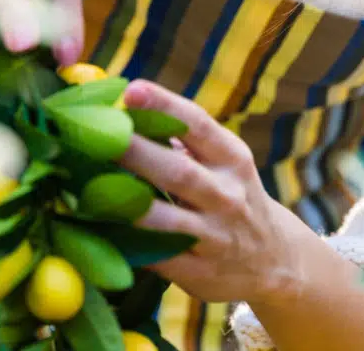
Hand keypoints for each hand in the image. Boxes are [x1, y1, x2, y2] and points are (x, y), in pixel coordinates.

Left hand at [119, 81, 309, 304]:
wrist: (274, 259)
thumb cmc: (233, 196)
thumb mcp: (225, 164)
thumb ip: (186, 141)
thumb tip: (129, 108)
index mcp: (232, 159)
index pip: (198, 125)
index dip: (165, 106)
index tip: (132, 90)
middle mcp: (227, 195)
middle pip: (179, 172)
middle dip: (137, 153)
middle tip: (98, 136)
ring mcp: (215, 237)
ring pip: (166, 220)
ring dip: (128, 205)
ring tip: (89, 188)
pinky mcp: (200, 273)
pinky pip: (159, 258)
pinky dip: (131, 246)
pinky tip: (101, 233)